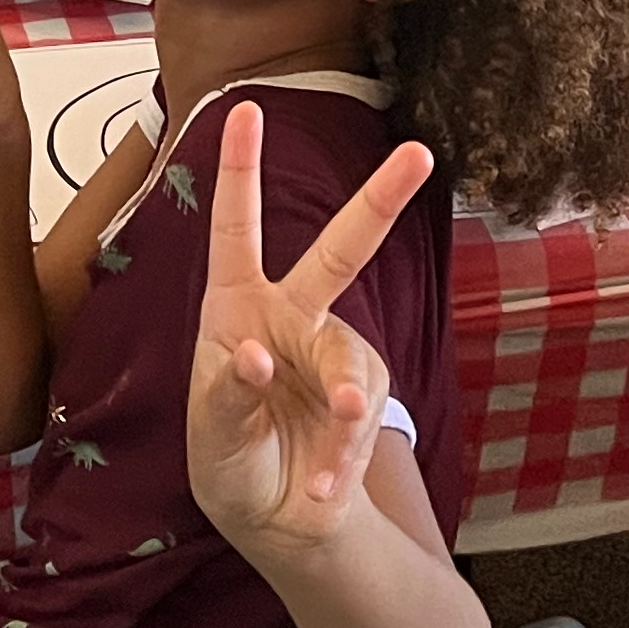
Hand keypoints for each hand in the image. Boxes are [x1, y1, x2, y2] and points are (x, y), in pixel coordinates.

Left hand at [188, 101, 430, 558]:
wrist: (280, 519)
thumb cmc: (232, 460)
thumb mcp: (210, 439)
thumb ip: (226, 395)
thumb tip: (258, 354)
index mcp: (236, 311)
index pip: (238, 232)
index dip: (241, 171)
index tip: (244, 109)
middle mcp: (291, 317)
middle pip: (341, 250)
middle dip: (380, 200)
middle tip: (418, 157)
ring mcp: (334, 352)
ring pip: (353, 361)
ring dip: (342, 408)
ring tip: (325, 460)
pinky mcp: (364, 394)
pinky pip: (364, 413)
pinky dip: (344, 455)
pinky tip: (326, 485)